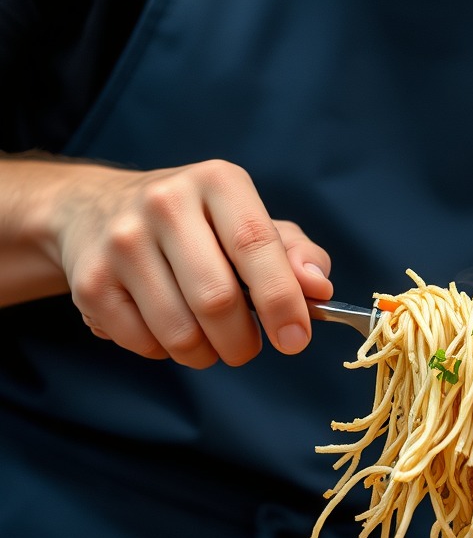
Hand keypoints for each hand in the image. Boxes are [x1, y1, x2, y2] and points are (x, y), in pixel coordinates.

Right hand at [50, 159, 331, 366]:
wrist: (96, 209)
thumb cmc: (199, 225)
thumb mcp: (253, 222)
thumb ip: (297, 255)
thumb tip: (318, 289)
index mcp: (217, 182)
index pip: (255, 245)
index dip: (281, 301)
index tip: (295, 340)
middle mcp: (165, 202)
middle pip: (216, 299)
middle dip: (242, 342)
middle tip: (247, 347)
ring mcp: (121, 241)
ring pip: (179, 331)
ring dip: (205, 354)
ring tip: (210, 341)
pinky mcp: (89, 280)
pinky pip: (143, 343)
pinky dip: (165, 352)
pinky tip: (166, 328)